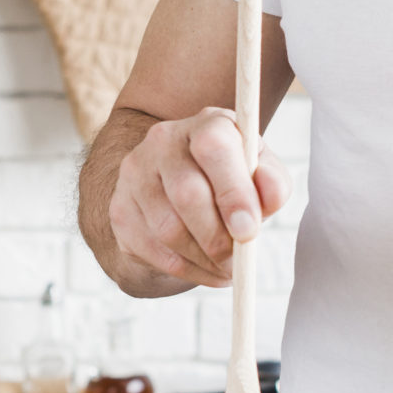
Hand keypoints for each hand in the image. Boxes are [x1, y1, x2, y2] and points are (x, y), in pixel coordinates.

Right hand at [105, 107, 290, 288]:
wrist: (176, 188)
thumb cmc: (228, 179)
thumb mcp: (258, 174)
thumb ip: (272, 182)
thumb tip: (270, 196)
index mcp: (206, 123)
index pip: (214, 146)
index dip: (233, 192)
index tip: (249, 230)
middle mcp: (164, 141)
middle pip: (187, 193)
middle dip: (218, 238)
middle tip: (237, 261)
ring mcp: (136, 174)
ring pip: (168, 229)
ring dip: (203, 259)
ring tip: (225, 268)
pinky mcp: (120, 209)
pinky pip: (153, 250)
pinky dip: (185, 269)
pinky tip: (204, 269)